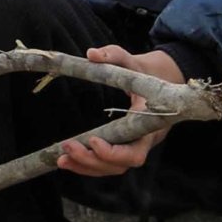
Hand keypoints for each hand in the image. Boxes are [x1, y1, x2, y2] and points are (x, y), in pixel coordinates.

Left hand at [60, 45, 184, 175]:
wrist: (160, 83)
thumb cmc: (145, 73)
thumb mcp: (132, 61)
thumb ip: (114, 55)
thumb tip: (91, 53)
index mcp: (149, 125)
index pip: (135, 151)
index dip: (115, 152)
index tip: (92, 139)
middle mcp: (143, 141)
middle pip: (121, 164)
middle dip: (93, 161)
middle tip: (67, 147)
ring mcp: (134, 147)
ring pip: (113, 168)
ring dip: (86, 167)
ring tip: (61, 159)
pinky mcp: (124, 148)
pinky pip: (108, 164)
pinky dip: (88, 165)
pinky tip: (67, 160)